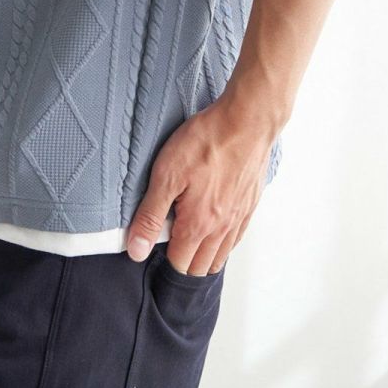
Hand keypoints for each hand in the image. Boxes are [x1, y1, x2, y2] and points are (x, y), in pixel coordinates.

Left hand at [125, 92, 274, 274]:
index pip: (179, 264)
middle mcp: (221, 229)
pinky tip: (217, 233)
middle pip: (201, 266)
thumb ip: (150, 215)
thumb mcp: (166, 175)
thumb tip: (136, 250)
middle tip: (169, 249)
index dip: (163, 261)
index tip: (153, 250)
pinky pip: (237, 237)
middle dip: (183, 265)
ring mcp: (239, 217)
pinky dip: (224, 243)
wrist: (247, 121)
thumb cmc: (206, 143)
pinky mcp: (250, 203)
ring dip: (204, 257)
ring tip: (190, 246)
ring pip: (221, 255)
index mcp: (197, 225)